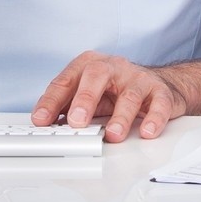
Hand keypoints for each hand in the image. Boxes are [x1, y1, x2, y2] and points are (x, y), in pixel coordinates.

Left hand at [33, 50, 186, 141]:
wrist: (157, 83)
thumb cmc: (116, 90)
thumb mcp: (88, 94)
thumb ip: (67, 106)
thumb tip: (46, 125)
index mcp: (89, 66)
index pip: (66, 80)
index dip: (52, 100)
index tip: (41, 120)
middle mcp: (113, 67)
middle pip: (97, 76)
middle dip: (85, 99)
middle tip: (76, 121)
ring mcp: (137, 78)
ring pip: (129, 94)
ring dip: (120, 117)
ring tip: (113, 135)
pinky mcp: (160, 91)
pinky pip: (159, 103)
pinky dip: (154, 118)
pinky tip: (147, 131)